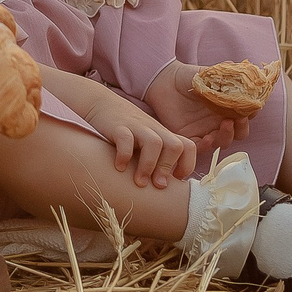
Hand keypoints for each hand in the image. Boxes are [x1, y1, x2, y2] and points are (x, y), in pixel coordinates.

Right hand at [78, 80, 198, 188]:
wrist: (102, 103)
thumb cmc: (126, 131)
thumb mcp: (145, 142)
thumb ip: (156, 159)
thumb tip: (164, 188)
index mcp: (163, 135)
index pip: (188, 147)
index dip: (187, 165)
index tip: (175, 180)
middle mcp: (154, 130)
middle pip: (176, 146)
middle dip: (168, 168)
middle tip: (157, 185)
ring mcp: (137, 127)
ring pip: (154, 143)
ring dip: (148, 166)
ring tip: (139, 182)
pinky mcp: (118, 126)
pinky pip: (125, 139)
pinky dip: (124, 156)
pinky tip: (119, 167)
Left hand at [141, 60, 253, 156]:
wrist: (164, 80)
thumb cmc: (188, 76)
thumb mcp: (210, 75)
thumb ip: (227, 76)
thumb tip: (244, 71)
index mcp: (227, 107)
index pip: (246, 116)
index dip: (251, 113)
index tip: (253, 107)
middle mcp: (219, 121)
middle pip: (239, 133)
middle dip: (242, 128)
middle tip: (240, 118)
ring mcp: (205, 130)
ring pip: (224, 142)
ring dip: (228, 136)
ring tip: (226, 123)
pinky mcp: (190, 137)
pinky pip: (202, 148)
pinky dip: (208, 146)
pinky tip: (208, 137)